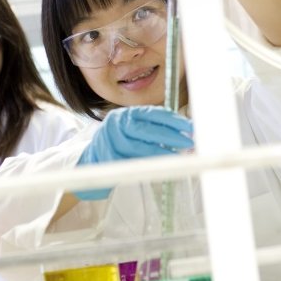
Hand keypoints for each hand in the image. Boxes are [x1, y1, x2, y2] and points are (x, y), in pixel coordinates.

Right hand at [74, 106, 193, 199]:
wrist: (90, 161)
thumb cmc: (119, 145)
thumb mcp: (133, 131)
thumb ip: (154, 129)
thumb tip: (185, 132)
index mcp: (125, 115)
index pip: (152, 113)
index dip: (173, 119)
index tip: (190, 126)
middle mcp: (116, 125)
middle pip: (146, 129)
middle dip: (170, 135)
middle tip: (189, 141)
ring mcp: (110, 142)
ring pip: (140, 147)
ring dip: (162, 152)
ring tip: (179, 156)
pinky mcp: (108, 160)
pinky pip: (133, 163)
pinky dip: (150, 164)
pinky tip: (163, 166)